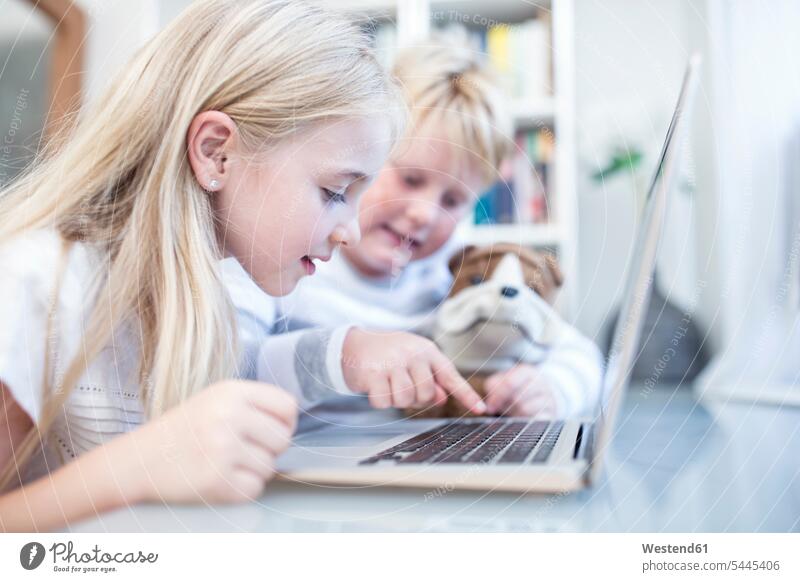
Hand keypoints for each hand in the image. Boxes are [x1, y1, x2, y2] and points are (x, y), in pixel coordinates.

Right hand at [120, 380, 296, 503]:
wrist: (138, 461)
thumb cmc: (183, 431)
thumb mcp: (216, 400)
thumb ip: (253, 405)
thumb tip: (293, 422)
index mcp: (231, 391)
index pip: (288, 406)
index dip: (285, 422)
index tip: (270, 431)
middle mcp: (229, 416)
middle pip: (283, 439)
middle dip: (269, 450)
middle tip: (243, 451)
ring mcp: (223, 448)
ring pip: (270, 466)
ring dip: (253, 471)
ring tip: (225, 463)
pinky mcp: (217, 480)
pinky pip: (254, 489)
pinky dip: (241, 489)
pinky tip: (219, 479)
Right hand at [341, 328, 486, 414]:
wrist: (354, 343)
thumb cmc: (389, 356)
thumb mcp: (413, 362)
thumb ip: (430, 379)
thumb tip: (442, 398)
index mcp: (427, 351)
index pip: (451, 376)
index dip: (466, 394)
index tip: (481, 409)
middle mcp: (412, 354)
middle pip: (426, 394)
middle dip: (415, 399)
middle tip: (401, 387)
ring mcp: (392, 362)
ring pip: (405, 400)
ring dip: (395, 400)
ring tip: (388, 385)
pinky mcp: (373, 373)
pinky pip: (383, 402)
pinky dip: (379, 401)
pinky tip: (374, 386)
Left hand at [483, 364, 559, 416]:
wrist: (543, 393)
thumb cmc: (519, 387)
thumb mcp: (505, 380)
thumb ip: (493, 386)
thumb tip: (488, 402)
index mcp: (527, 372)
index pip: (510, 383)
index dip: (497, 397)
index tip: (489, 407)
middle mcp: (541, 383)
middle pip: (517, 399)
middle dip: (505, 407)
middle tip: (499, 410)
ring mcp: (548, 399)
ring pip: (526, 410)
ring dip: (514, 414)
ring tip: (511, 412)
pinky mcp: (551, 414)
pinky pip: (537, 421)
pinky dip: (526, 423)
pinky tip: (521, 420)